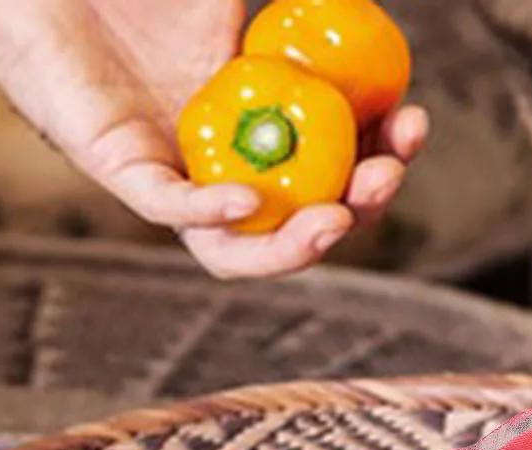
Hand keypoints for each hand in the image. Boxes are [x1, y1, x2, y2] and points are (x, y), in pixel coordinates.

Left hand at [0, 0, 428, 278]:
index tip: (414, 122)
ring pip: (241, 245)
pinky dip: (214, 215)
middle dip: (358, 208)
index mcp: (255, 122)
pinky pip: (173, 211)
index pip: (330, 162)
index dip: (380, 151)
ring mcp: (169, 172)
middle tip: (389, 174)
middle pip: (300, 215)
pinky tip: (251, 199)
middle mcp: (218, 161)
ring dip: (295, 246)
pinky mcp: (117, 168)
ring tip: (339, 219)